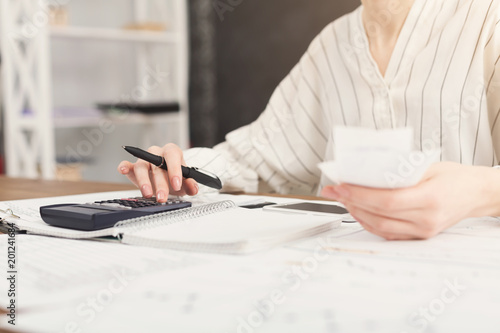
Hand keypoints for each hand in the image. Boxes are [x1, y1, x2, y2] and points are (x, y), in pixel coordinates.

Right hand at [118, 144, 198, 201]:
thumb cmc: (175, 176)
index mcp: (171, 152)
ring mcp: (144, 159)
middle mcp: (156, 153)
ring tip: (148, 194)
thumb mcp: (185, 181)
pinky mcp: (133, 167)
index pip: (172, 156)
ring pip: (141, 166)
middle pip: (157, 165)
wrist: (166, 177)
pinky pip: (127, 164)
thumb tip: (193, 188)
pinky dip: (124, 166)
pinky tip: (123, 170)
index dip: (174, 170)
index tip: (176, 185)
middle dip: (160, 183)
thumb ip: (190, 184)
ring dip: (144, 180)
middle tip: (163, 197)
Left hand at [321, 162, 498, 239]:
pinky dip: (368, 222)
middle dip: (350, 202)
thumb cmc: (454, 176)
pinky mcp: (419, 236)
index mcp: (430, 199)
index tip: (340, 185)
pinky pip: (387, 233)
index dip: (359, 194)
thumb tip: (364, 173)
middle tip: (334, 190)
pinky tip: (357, 210)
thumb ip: (397, 172)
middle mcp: (426, 220)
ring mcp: (423, 231)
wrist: (476, 193)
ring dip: (356, 213)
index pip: (386, 201)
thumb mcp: (426, 166)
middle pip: (379, 215)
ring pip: (380, 227)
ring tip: (342, 198)